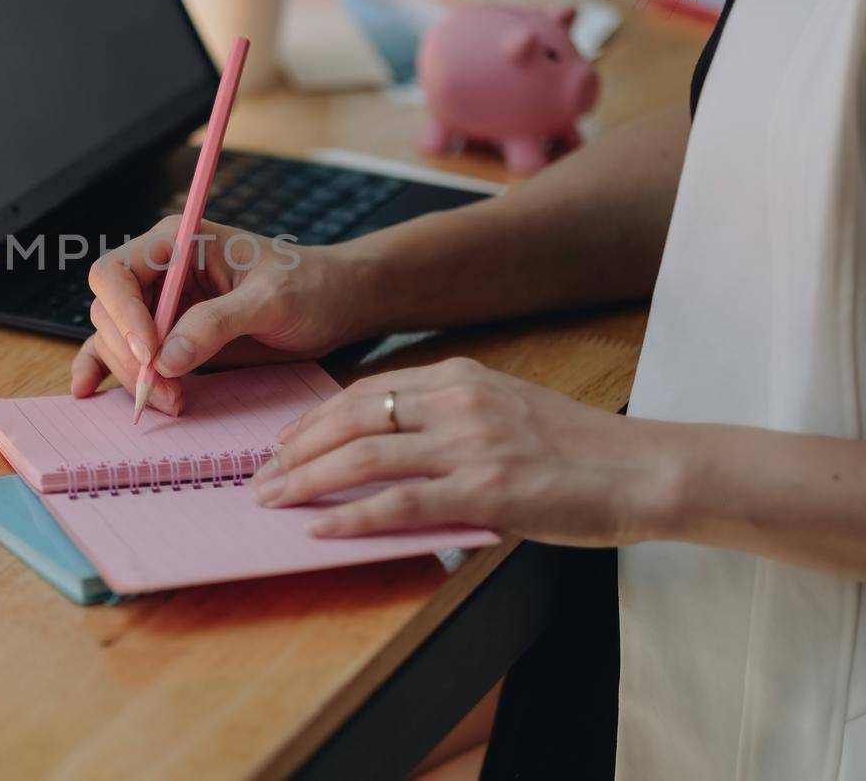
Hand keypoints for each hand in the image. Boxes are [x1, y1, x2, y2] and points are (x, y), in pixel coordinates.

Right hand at [70, 217, 372, 414]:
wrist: (336, 304)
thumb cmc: (311, 285)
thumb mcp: (272, 299)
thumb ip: (217, 323)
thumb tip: (167, 359)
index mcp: (176, 244)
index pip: (117, 273)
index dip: (122, 313)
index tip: (148, 353)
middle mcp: (160, 272)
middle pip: (109, 312)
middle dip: (131, 357)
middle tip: (167, 393)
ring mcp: (161, 306)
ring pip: (114, 339)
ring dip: (131, 375)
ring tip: (169, 403)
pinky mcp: (169, 337)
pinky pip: (124, 352)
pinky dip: (106, 370)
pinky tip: (90, 390)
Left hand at [251, 358, 673, 546]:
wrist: (647, 470)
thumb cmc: (582, 450)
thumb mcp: (509, 412)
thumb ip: (454, 421)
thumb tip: (397, 448)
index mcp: (461, 377)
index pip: (366, 391)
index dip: (316, 419)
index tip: (284, 443)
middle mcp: (457, 402)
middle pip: (351, 419)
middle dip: (296, 451)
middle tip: (260, 477)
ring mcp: (469, 444)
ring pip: (362, 457)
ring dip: (306, 481)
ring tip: (273, 502)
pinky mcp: (485, 489)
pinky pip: (398, 502)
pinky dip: (349, 517)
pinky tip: (318, 530)